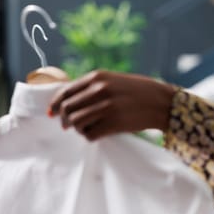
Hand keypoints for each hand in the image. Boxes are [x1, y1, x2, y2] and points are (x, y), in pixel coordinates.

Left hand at [49, 70, 175, 140]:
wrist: (162, 102)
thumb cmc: (139, 91)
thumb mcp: (115, 80)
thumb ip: (94, 86)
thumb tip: (69, 100)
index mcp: (97, 77)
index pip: (66, 92)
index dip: (55, 104)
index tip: (52, 113)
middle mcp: (99, 90)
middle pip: (67, 109)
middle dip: (65, 120)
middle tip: (68, 126)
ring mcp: (106, 107)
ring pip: (76, 123)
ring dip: (78, 129)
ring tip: (87, 128)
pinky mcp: (113, 123)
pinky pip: (90, 134)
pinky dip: (90, 136)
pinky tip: (97, 133)